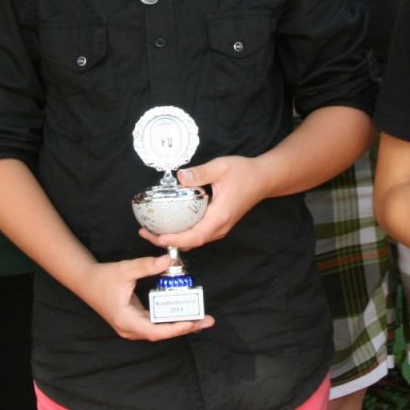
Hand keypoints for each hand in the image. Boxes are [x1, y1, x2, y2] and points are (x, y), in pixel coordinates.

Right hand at [75, 254, 215, 340]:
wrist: (86, 282)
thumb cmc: (103, 277)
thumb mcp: (124, 269)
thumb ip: (146, 266)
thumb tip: (168, 261)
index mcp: (126, 320)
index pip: (155, 331)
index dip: (175, 328)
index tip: (193, 322)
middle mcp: (129, 329)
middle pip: (161, 333)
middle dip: (185, 327)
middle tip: (207, 320)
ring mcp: (131, 327)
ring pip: (159, 331)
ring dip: (180, 325)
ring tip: (201, 319)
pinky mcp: (134, 322)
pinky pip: (155, 325)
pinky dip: (170, 321)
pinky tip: (185, 316)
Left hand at [142, 156, 264, 250]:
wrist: (264, 179)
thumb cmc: (244, 173)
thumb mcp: (221, 167)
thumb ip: (200, 173)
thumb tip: (179, 177)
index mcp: (220, 216)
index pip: (195, 236)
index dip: (175, 239)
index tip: (157, 236)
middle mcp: (220, 226)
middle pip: (191, 242)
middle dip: (167, 241)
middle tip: (145, 232)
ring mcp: (220, 227)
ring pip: (195, 240)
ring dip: (174, 239)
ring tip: (153, 230)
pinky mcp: (219, 224)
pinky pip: (199, 235)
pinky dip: (183, 234)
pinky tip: (171, 225)